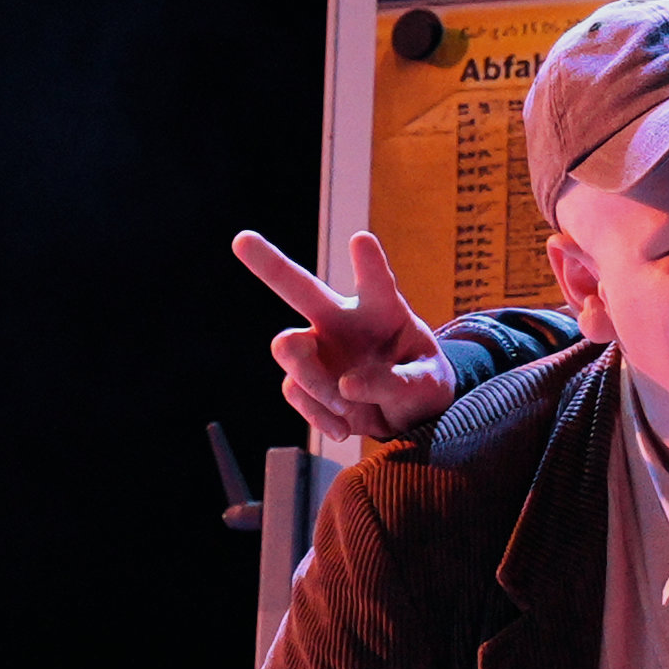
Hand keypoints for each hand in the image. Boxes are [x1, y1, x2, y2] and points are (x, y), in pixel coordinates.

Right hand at [236, 225, 458, 456]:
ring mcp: (319, 349)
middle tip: (242, 240)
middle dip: (269, 263)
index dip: (368, 262)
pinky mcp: (306, 382)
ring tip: (345, 408)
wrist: (408, 417)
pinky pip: (294, 391)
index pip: (375, 282)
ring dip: (313, 381)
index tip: (361, 241)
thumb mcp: (426, 387)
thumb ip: (395, 383)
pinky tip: (342, 429)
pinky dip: (317, 414)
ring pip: (288, 349)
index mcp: (382, 310)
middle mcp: (342, 320)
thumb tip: (346, 386)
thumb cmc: (422, 385)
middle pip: (299, 288)